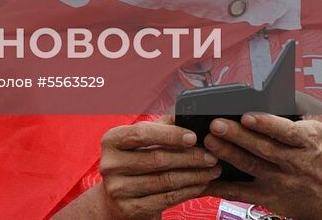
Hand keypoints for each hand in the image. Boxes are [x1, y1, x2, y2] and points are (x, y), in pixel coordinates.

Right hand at [94, 116, 219, 219]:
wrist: (117, 199)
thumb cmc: (134, 162)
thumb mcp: (141, 141)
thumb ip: (161, 126)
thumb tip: (186, 114)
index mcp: (111, 140)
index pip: (141, 134)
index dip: (170, 135)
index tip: (193, 136)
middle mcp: (110, 164)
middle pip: (157, 159)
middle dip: (190, 157)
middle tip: (211, 156)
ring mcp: (118, 188)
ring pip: (165, 180)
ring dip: (194, 175)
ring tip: (212, 170)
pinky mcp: (130, 208)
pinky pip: (167, 198)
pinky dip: (188, 191)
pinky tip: (200, 185)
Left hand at [202, 96, 321, 218]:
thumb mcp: (321, 123)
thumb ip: (299, 103)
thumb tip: (275, 86)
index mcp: (308, 141)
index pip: (287, 132)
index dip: (266, 124)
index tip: (247, 115)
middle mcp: (295, 162)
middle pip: (263, 149)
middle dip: (238, 136)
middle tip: (216, 125)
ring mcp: (281, 182)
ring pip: (250, 167)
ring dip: (227, 155)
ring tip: (208, 141)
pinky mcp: (269, 197)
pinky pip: (241, 193)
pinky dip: (221, 187)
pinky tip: (203, 178)